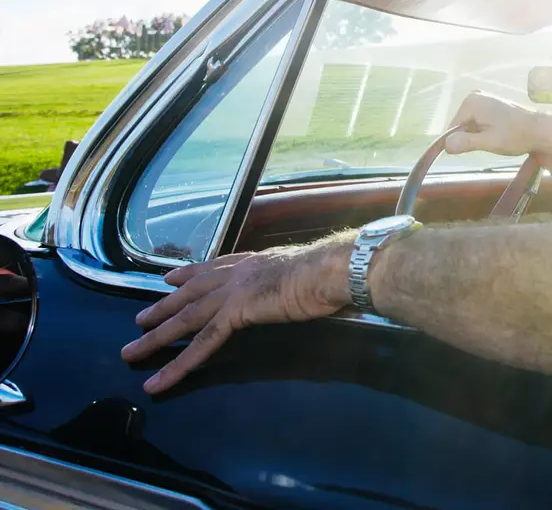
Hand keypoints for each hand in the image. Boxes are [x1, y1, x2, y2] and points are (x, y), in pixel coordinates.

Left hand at [121, 238, 351, 393]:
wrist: (327, 271)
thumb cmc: (326, 272)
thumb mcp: (303, 270)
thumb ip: (289, 278)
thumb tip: (298, 284)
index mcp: (253, 262)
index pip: (213, 267)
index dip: (189, 274)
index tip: (169, 279)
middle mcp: (236, 273)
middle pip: (190, 292)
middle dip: (162, 306)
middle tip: (139, 320)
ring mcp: (231, 292)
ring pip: (185, 318)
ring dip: (155, 337)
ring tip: (131, 353)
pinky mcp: (234, 314)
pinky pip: (200, 344)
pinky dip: (177, 364)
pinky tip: (159, 381)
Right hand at [444, 92, 540, 155]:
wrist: (540, 129)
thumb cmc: (516, 136)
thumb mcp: (489, 142)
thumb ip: (467, 142)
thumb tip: (446, 146)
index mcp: (471, 102)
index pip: (453, 128)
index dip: (461, 142)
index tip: (477, 149)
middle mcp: (475, 96)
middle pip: (462, 125)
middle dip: (472, 137)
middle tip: (490, 143)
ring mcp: (484, 99)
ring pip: (470, 125)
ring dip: (479, 135)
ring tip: (496, 138)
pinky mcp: (491, 104)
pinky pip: (479, 121)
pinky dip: (485, 130)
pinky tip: (498, 134)